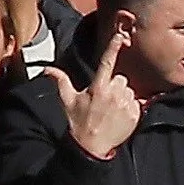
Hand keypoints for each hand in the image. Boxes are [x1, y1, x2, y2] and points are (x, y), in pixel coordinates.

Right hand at [62, 38, 147, 158]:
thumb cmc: (78, 122)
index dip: (113, 47)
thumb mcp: (67, 101)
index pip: (107, 62)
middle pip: (120, 79)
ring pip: (129, 90)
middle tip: (104, 100)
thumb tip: (47, 69)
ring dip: (122, 97)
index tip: (120, 37)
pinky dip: (130, 108)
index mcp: (98, 87)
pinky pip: (136, 103)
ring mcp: (125, 104)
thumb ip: (60, 81)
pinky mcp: (135, 114)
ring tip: (111, 111)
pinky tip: (118, 117)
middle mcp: (113, 93)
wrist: (90, 148)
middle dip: (114, 86)